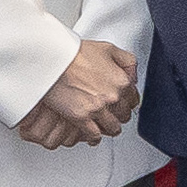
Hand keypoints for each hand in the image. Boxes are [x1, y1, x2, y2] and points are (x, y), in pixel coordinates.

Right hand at [17, 40, 140, 150]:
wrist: (53, 59)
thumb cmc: (75, 52)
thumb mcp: (109, 49)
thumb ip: (127, 62)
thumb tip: (133, 76)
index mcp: (122, 81)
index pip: (133, 100)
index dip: (127, 103)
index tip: (122, 105)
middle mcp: (113, 96)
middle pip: (124, 115)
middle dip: (118, 115)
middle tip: (111, 115)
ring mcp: (98, 108)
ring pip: (112, 127)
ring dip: (109, 128)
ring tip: (104, 127)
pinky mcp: (81, 117)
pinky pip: (94, 135)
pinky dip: (94, 138)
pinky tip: (92, 137)